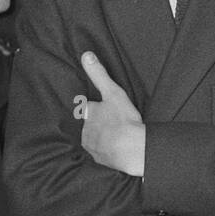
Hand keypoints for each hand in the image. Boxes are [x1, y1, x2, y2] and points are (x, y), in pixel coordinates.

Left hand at [79, 51, 145, 175]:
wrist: (129, 149)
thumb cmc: (121, 119)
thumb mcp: (113, 93)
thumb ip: (99, 74)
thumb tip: (86, 55)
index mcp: (89, 113)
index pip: (86, 108)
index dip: (91, 108)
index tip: (95, 107)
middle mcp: (85, 130)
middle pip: (87, 125)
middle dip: (93, 124)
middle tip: (104, 123)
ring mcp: (91, 146)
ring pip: (92, 140)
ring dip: (98, 138)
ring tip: (108, 138)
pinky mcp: (99, 159)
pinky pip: (99, 154)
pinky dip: (104, 152)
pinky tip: (111, 152)